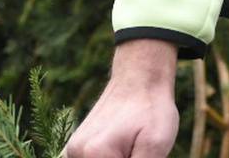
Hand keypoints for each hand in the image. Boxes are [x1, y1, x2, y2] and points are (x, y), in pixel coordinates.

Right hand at [65, 39, 184, 157]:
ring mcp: (73, 151)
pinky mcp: (75, 149)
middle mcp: (76, 154)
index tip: (140, 153)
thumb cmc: (151, 109)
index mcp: (95, 154)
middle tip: (138, 149)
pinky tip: (125, 150)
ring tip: (133, 148)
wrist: (140, 77)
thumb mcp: (156, 145)